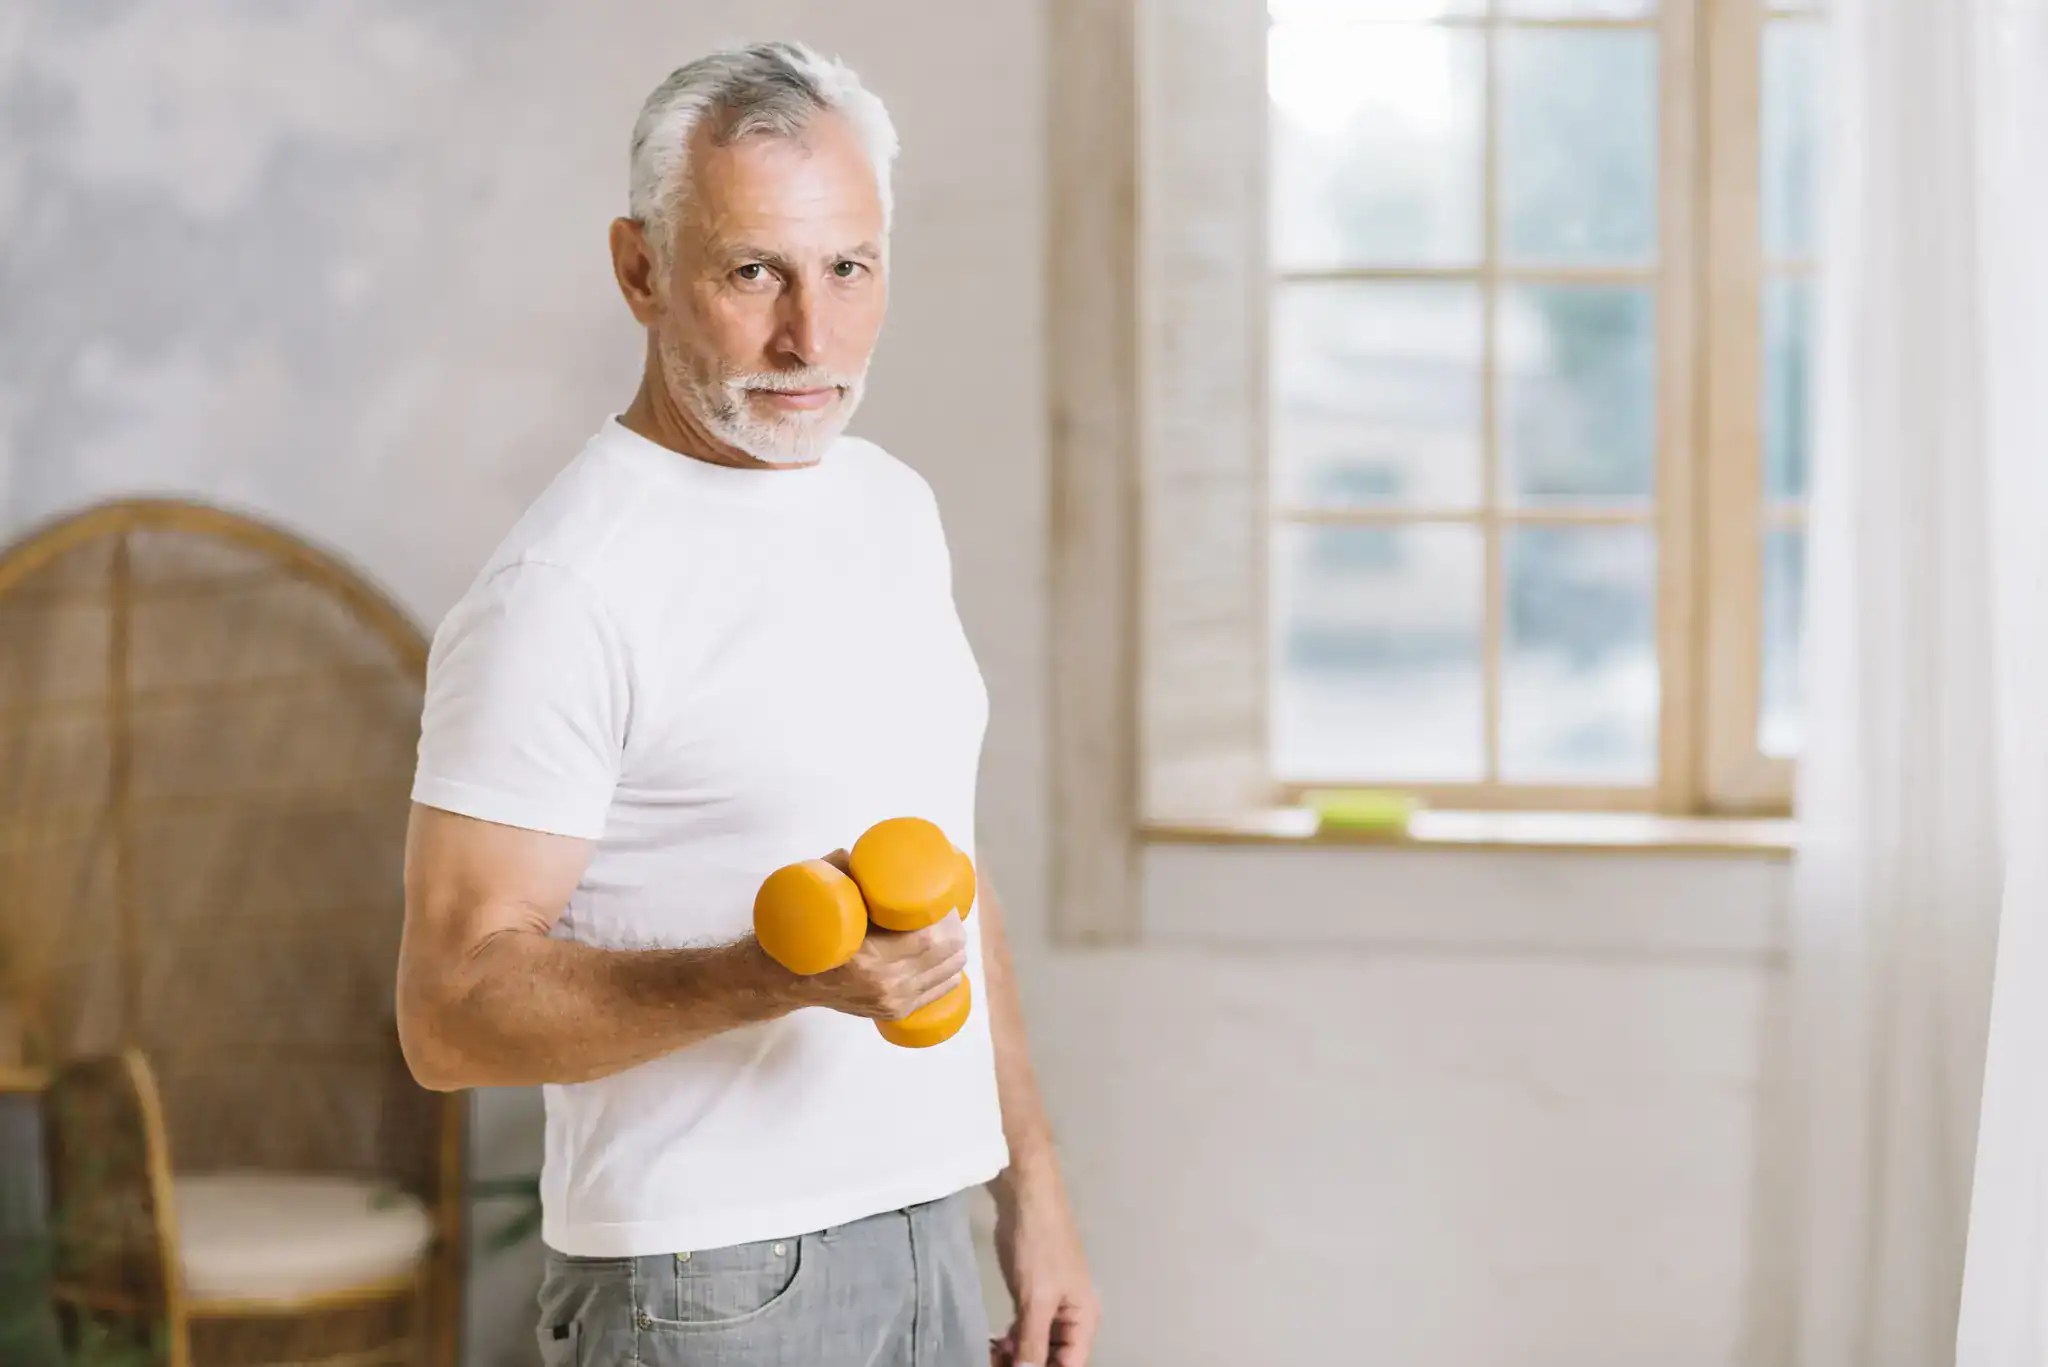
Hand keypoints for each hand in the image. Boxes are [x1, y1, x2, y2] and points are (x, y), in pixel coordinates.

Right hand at [793, 850, 967, 1021]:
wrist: (787, 979)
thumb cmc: (804, 933)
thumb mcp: (817, 896)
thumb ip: (841, 869)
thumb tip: (868, 850)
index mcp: (869, 958)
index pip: (930, 937)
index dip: (946, 915)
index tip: (942, 896)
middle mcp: (885, 985)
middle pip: (947, 955)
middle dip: (954, 929)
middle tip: (946, 909)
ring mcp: (892, 1002)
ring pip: (950, 974)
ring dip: (955, 950)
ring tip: (946, 929)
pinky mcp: (895, 1012)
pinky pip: (939, 992)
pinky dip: (948, 972)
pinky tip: (946, 957)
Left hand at [990, 1176, 1098, 1366]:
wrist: (1027, 1197)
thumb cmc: (1040, 1246)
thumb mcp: (1036, 1298)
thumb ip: (1032, 1341)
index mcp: (1084, 1319)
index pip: (1072, 1365)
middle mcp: (1072, 1317)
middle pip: (1054, 1357)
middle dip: (1027, 1365)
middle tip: (994, 1364)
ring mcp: (1052, 1305)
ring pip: (1037, 1345)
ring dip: (1016, 1356)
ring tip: (989, 1356)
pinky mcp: (1032, 1294)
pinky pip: (1025, 1329)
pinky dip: (1011, 1340)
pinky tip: (992, 1344)